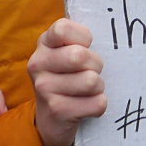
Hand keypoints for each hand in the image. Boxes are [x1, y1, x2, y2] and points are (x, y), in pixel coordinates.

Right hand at [27, 18, 106, 145]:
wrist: (52, 118)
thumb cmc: (69, 74)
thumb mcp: (67, 50)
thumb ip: (79, 38)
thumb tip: (107, 27)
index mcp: (44, 43)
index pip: (62, 29)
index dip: (82, 36)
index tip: (85, 46)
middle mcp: (38, 64)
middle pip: (80, 56)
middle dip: (95, 64)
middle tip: (91, 71)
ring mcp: (44, 88)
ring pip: (91, 80)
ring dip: (98, 86)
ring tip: (89, 89)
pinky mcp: (57, 111)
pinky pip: (97, 103)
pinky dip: (99, 104)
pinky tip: (88, 105)